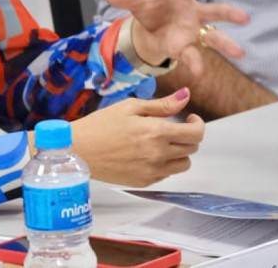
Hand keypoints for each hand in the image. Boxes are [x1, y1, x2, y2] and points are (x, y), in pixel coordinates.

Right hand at [70, 88, 203, 186]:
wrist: (79, 150)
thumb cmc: (101, 125)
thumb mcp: (131, 107)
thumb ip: (162, 105)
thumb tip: (186, 95)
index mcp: (156, 132)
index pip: (195, 134)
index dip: (197, 124)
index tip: (189, 119)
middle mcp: (158, 155)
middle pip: (191, 149)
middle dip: (188, 136)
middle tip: (175, 128)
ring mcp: (152, 171)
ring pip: (183, 164)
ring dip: (180, 152)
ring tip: (163, 142)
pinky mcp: (144, 182)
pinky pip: (167, 174)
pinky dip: (166, 164)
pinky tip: (150, 153)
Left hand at [97, 0, 248, 77]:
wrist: (148, 29)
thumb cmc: (148, 9)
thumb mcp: (133, 1)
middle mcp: (192, 12)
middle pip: (213, 11)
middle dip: (229, 14)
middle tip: (244, 18)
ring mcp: (193, 30)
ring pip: (212, 36)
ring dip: (225, 44)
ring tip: (240, 52)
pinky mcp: (187, 47)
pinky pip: (193, 55)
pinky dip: (195, 64)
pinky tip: (198, 73)